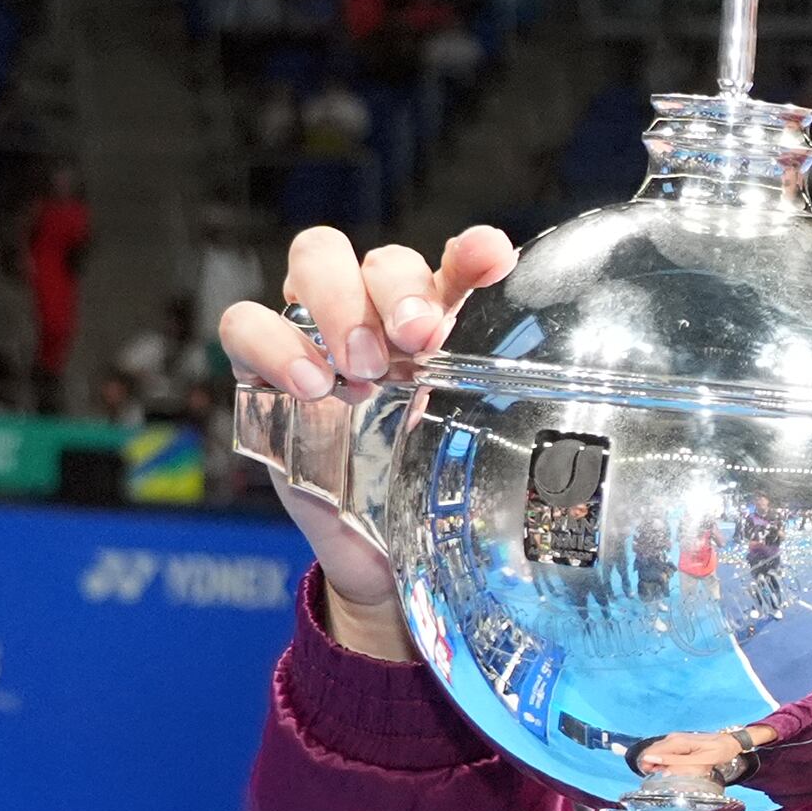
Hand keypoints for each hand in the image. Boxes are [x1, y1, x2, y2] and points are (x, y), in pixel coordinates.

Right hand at [217, 223, 517, 660]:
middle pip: (379, 257)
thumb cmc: (432, 494)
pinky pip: (247, 322)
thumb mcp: (473, 457)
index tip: (492, 260)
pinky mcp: (264, 368)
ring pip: (314, 260)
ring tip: (359, 367)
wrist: (382, 557)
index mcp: (441, 327)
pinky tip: (310, 385)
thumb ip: (501, 424)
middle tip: (415, 340)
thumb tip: (565, 442)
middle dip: (398, 290)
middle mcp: (380, 318)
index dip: (473, 253)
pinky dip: (275, 343)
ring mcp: (319, 334)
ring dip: (340, 304)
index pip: (457, 264)